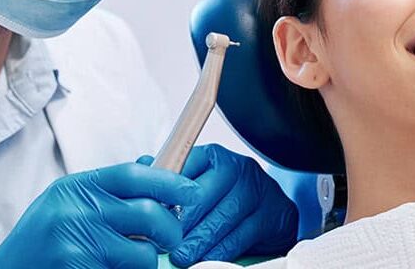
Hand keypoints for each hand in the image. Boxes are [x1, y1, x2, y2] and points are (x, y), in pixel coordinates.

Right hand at [0, 162, 197, 268]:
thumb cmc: (40, 240)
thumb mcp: (67, 202)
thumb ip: (106, 190)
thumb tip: (156, 173)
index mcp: (77, 187)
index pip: (134, 175)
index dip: (170, 182)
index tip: (191, 191)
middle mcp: (77, 212)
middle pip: (149, 214)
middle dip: (170, 229)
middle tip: (170, 238)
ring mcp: (77, 246)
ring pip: (142, 254)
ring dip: (146, 261)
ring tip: (130, 260)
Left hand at [161, 144, 298, 266]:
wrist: (272, 212)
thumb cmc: (228, 198)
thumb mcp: (201, 182)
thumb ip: (172, 176)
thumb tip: (142, 163)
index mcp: (213, 156)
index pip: (185, 168)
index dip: (166, 193)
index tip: (150, 214)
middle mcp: (237, 167)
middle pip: (203, 195)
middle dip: (181, 223)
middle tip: (164, 242)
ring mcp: (257, 190)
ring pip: (222, 218)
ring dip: (199, 241)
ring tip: (181, 257)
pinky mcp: (271, 214)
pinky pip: (242, 235)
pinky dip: (221, 251)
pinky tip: (207, 260)